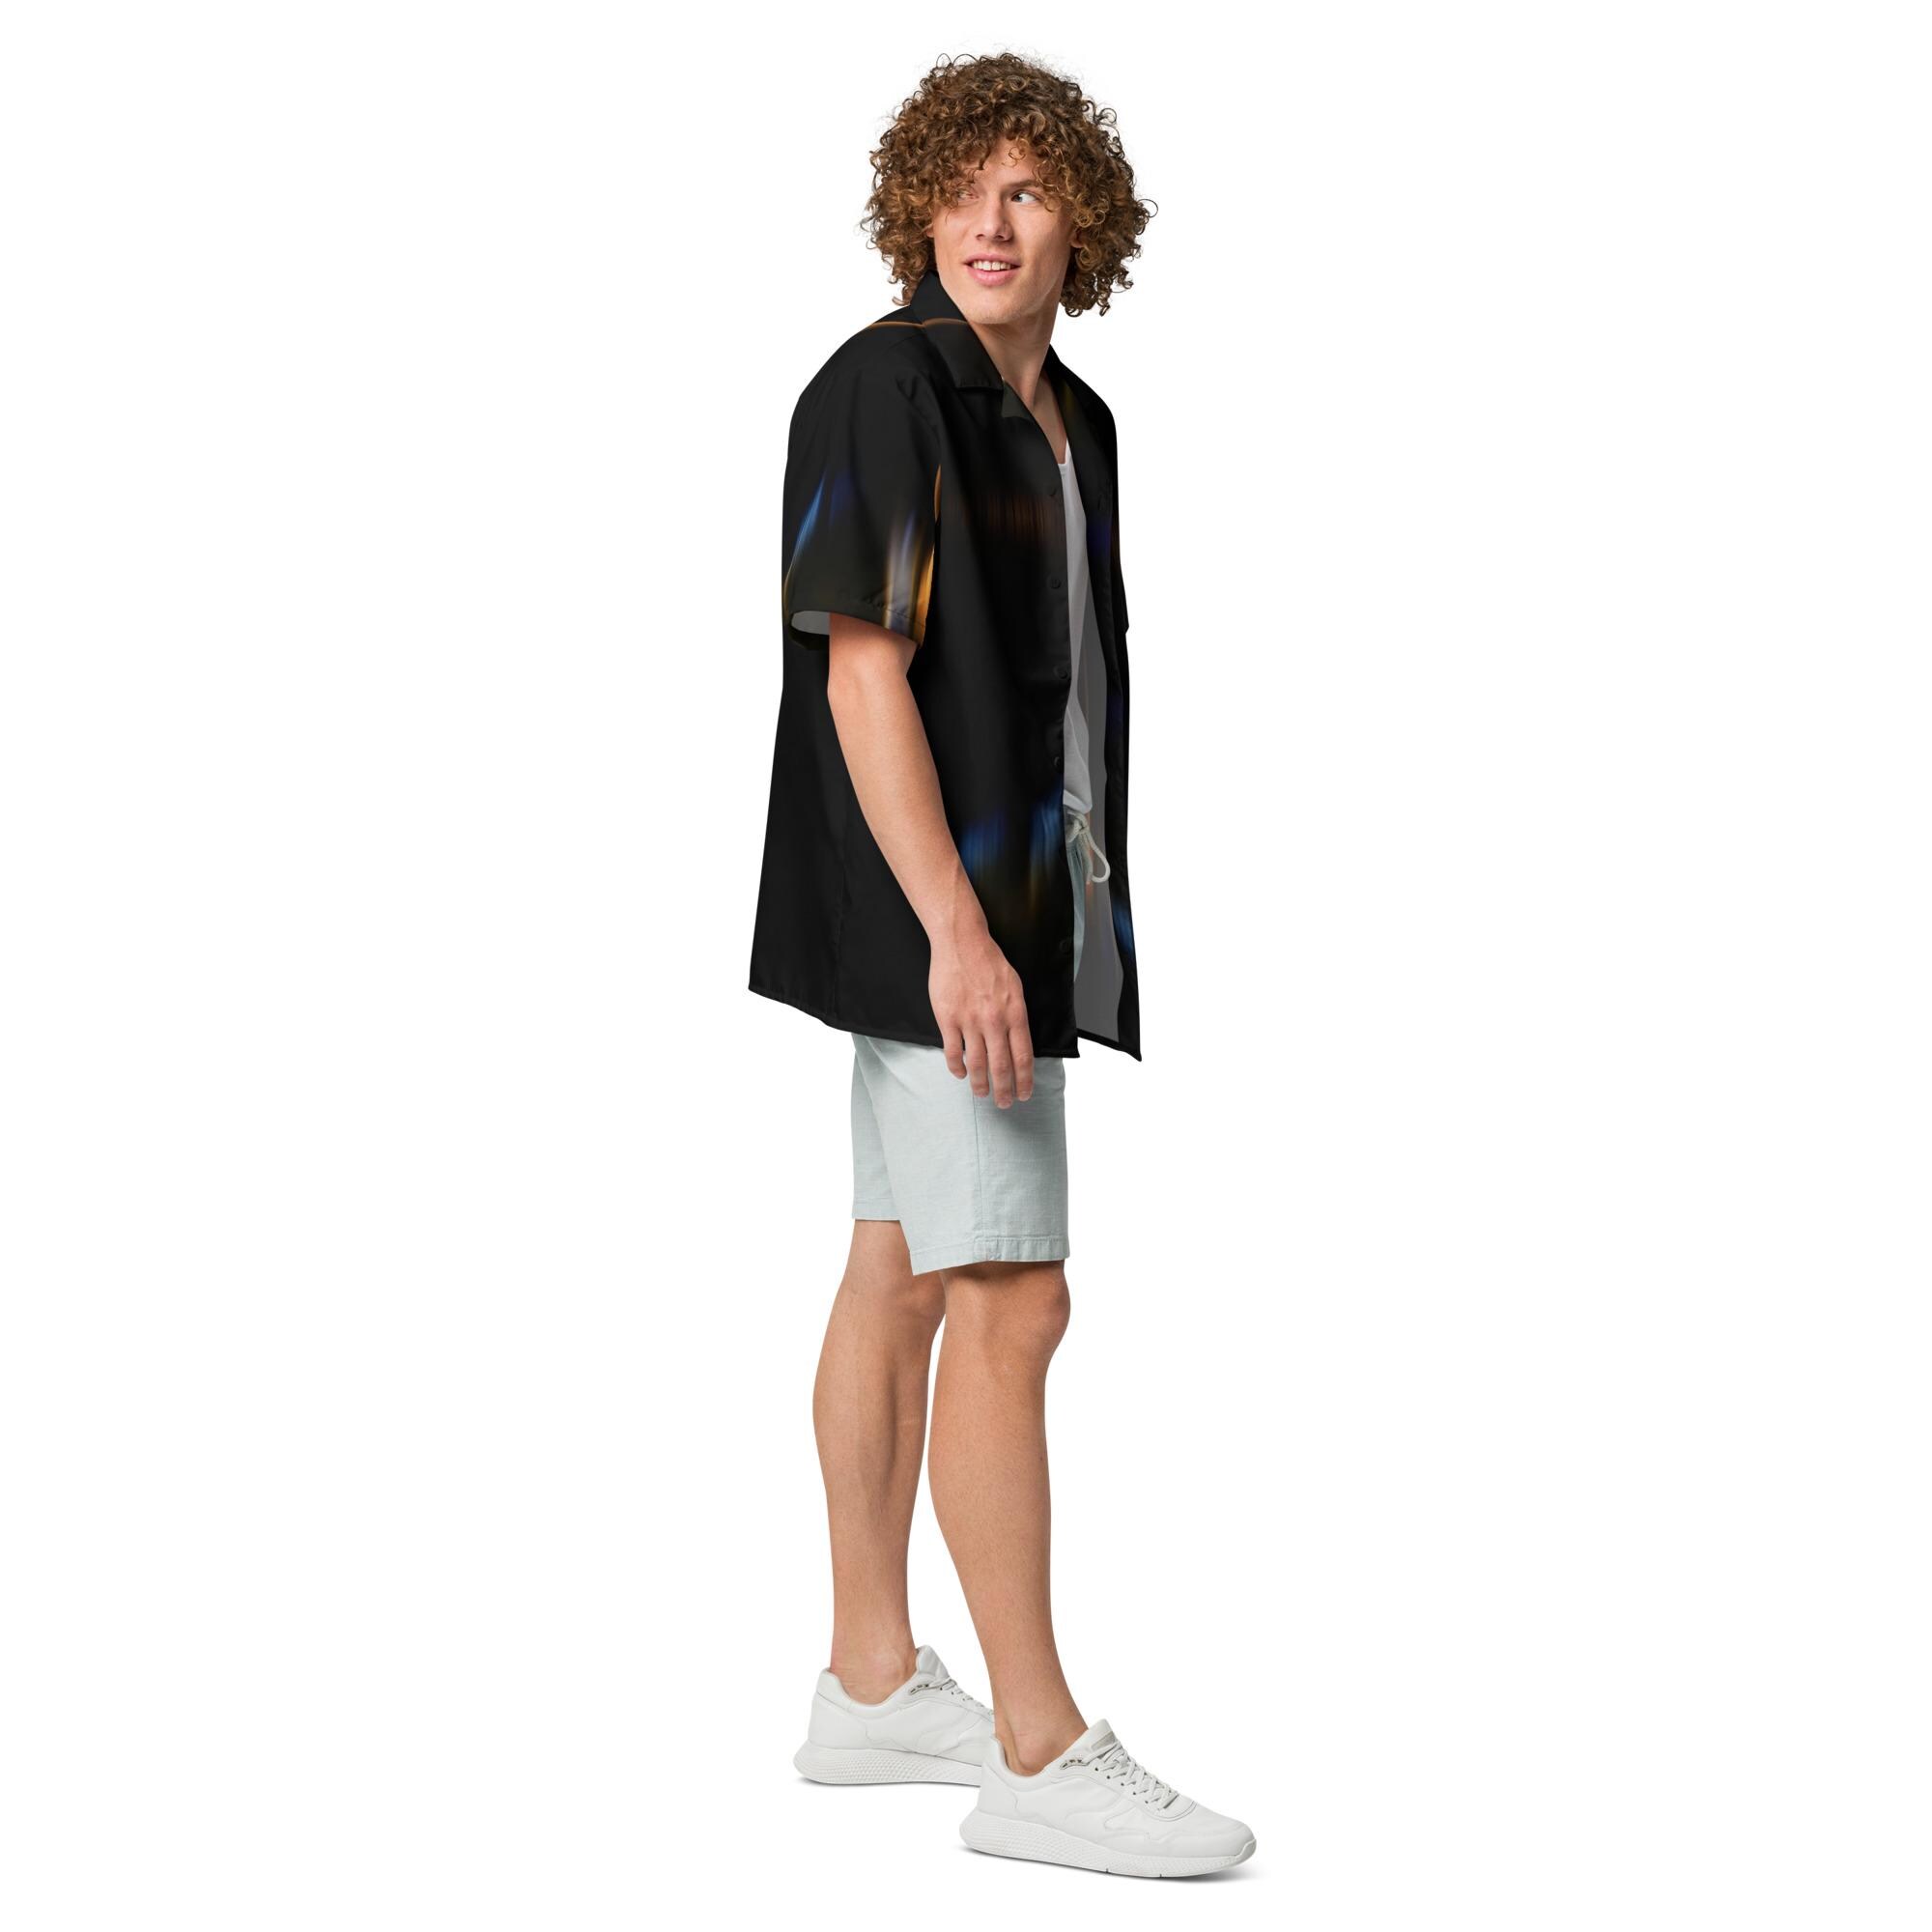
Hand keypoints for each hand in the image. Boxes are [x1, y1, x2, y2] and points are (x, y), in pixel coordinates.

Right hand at [928, 926, 1035, 1105]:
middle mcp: (994, 1020)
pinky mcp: (948, 1018)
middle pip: (1001, 1066)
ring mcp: (969, 1021)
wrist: (962, 943)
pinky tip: (961, 1074)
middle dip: (1004, 1090)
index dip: (1024, 1080)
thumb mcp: (1015, 987)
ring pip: (977, 1063)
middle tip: (1005, 1103)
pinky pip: (953, 1052)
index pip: (1023, 1056)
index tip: (1024, 1093)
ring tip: (981, 1094)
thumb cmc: (990, 962)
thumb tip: (1018, 1043)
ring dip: (980, 1084)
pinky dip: (957, 1068)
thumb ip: (1017, 1016)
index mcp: (1015, 1013)